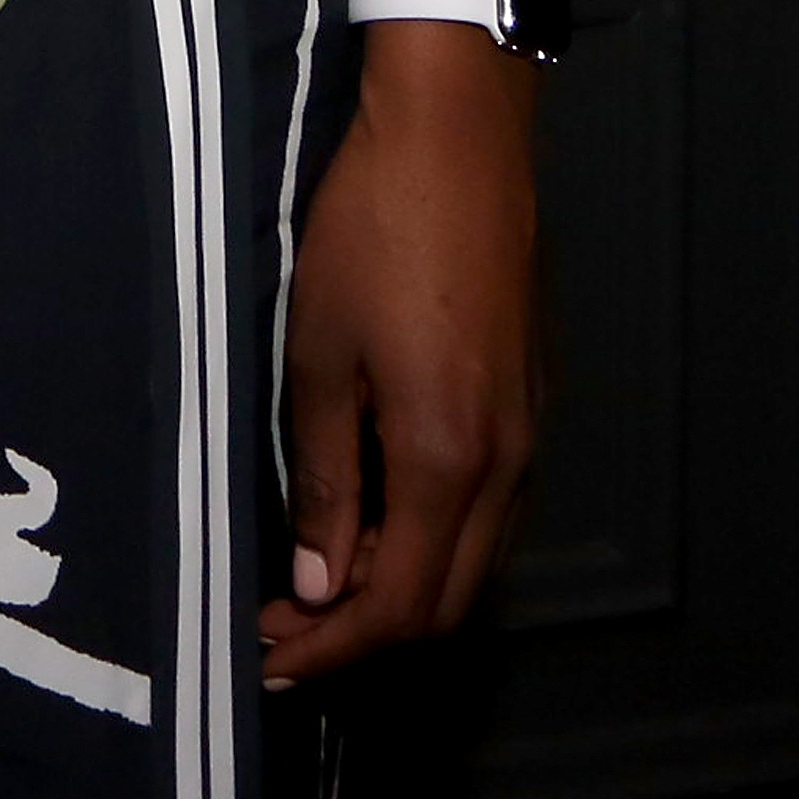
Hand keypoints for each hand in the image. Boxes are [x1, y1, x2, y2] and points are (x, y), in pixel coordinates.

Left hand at [262, 27, 538, 682]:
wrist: (460, 142)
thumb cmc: (373, 234)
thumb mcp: (318, 353)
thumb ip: (323, 475)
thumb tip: (319, 580)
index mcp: (449, 461)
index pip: (399, 603)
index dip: (333, 645)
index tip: (268, 656)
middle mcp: (506, 467)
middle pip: (446, 601)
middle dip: (363, 634)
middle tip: (280, 631)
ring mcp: (528, 436)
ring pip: (473, 560)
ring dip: (398, 590)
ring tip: (314, 586)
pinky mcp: (530, 403)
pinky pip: (488, 512)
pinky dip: (430, 541)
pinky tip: (372, 521)